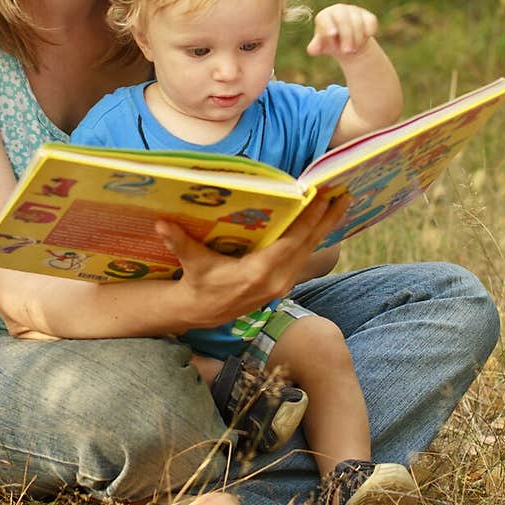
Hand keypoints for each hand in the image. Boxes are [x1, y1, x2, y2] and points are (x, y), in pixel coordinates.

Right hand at [154, 192, 349, 332]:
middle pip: (309, 245)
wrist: (202, 311)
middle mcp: (277, 280)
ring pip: (311, 251)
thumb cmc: (198, 283)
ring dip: (327, 227)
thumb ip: (179, 242)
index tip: (322, 196)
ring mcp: (283, 284)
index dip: (308, 219)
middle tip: (344, 192)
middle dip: (327, 218)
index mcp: (258, 273)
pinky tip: (326, 222)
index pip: (290, 242)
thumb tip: (160, 224)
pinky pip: (305, 256)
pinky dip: (317, 238)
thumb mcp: (191, 262)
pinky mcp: (284, 283)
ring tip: (343, 202)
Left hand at [307, 3, 377, 61]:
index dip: (328, 24)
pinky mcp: (367, 15)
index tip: (332, 34)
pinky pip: (370, 21)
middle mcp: (339, 10)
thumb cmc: (332, 44)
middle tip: (347, 51)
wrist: (350, 45)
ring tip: (354, 50)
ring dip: (357, 38)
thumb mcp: (323, 47)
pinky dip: (369, 32)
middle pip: (342, 18)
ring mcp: (354, 11)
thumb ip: (316, 48)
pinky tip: (365, 39)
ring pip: (357, 21)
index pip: (325, 17)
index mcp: (325, 16)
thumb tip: (313, 49)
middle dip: (346, 35)